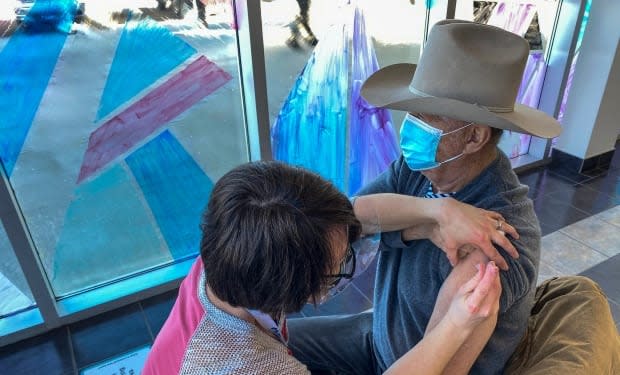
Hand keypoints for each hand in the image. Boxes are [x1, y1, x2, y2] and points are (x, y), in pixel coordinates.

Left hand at [403, 198, 518, 269]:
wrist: (446, 210)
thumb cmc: (448, 228)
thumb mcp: (450, 245)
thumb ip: (453, 257)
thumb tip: (454, 265)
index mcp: (480, 240)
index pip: (493, 254)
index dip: (500, 262)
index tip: (506, 267)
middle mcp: (487, 230)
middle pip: (504, 241)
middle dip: (511, 250)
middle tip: (516, 256)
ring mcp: (486, 220)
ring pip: (503, 226)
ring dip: (511, 231)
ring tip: (517, 236)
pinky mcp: (483, 212)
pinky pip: (496, 215)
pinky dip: (501, 219)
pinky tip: (503, 221)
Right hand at [446, 261, 500, 331]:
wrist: (460, 325)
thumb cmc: (457, 307)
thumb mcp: (461, 292)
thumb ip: (473, 280)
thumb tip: (482, 267)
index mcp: (473, 305)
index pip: (484, 288)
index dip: (489, 275)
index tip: (492, 264)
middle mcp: (485, 309)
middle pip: (494, 288)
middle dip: (494, 274)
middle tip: (490, 263)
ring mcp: (492, 311)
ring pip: (498, 290)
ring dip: (496, 278)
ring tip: (490, 269)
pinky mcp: (496, 310)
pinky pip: (498, 294)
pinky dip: (495, 284)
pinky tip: (491, 279)